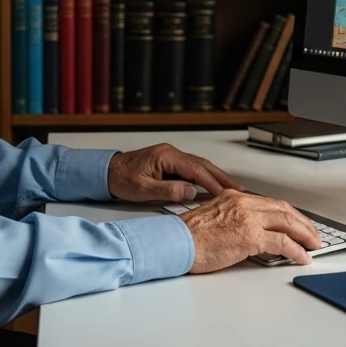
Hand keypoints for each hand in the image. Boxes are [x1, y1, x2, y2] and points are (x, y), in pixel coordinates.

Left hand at [107, 142, 244, 203]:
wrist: (106, 172)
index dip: (212, 181)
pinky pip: (192, 169)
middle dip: (221, 177)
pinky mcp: (170, 163)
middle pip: (202, 164)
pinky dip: (204, 177)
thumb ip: (168, 190)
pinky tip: (212, 186)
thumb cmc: (120, 179)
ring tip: (231, 189)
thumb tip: (191, 191)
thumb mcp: (143, 190)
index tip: (225, 192)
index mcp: (165, 156)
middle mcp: (171, 153)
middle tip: (238, 189)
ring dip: (215, 177)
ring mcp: (171, 156)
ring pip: (199, 166)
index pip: (195, 169)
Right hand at [179, 190, 322, 272]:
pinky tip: (302, 257)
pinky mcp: (250, 237)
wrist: (175, 242)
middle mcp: (244, 203)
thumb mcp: (215, 218)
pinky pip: (282, 242)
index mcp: (235, 197)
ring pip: (287, 222)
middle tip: (313, 234)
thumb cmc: (189, 237)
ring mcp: (248, 219)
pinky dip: (296, 250)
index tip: (299, 223)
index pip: (271, 203)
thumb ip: (234, 219)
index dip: (289, 214)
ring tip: (314, 245)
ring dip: (305, 235)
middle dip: (303, 223)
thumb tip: (251, 233)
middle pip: (284, 210)